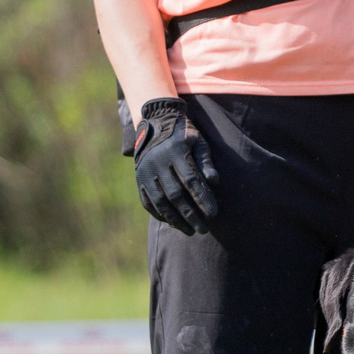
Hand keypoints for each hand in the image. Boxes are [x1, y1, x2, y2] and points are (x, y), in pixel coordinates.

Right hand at [132, 96, 219, 235]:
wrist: (156, 122)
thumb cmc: (184, 134)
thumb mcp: (199, 142)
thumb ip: (206, 162)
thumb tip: (214, 182)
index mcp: (176, 152)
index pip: (191, 180)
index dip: (203, 198)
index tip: (213, 214)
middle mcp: (158, 163)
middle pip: (176, 195)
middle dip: (191, 214)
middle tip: (203, 229)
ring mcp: (146, 171)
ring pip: (160, 201)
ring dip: (175, 219)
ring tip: (190, 231)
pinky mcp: (139, 179)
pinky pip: (147, 201)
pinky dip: (160, 214)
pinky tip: (172, 223)